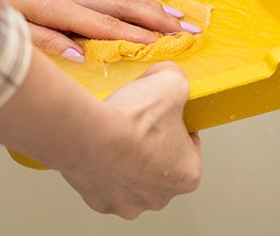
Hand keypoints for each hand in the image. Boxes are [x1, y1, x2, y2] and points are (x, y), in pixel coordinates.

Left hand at [0, 0, 187, 59]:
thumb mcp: (8, 27)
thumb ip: (44, 41)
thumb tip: (79, 56)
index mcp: (56, 7)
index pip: (106, 24)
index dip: (137, 35)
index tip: (167, 42)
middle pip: (121, 4)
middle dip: (158, 17)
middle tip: (189, 27)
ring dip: (148, 3)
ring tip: (176, 13)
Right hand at [61, 61, 200, 217]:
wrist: (89, 134)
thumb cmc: (131, 120)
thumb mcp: (171, 82)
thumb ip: (177, 79)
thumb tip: (170, 76)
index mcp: (188, 174)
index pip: (189, 144)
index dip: (175, 123)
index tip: (161, 114)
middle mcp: (160, 197)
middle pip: (160, 165)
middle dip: (150, 145)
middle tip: (135, 123)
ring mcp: (128, 203)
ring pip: (131, 178)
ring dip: (125, 159)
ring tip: (115, 135)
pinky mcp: (99, 201)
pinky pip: (103, 182)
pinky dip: (100, 167)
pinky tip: (98, 147)